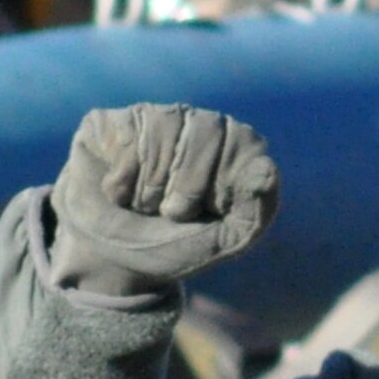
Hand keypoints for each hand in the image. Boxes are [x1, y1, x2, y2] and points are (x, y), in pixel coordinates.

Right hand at [48, 103, 279, 296]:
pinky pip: (126, 135)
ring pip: (164, 129)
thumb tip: (268, 168)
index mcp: (235, 147)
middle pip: (206, 129)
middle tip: (173, 213)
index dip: (221, 183)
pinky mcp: (110, 122)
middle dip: (188, 185)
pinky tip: (119, 192)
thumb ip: (256, 208)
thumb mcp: (227, 239)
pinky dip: (123, 178)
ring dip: (152, 186)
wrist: (115, 260)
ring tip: (146, 204)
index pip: (243, 141)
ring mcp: (152, 118)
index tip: (210, 210)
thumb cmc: (177, 245)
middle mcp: (198, 124)